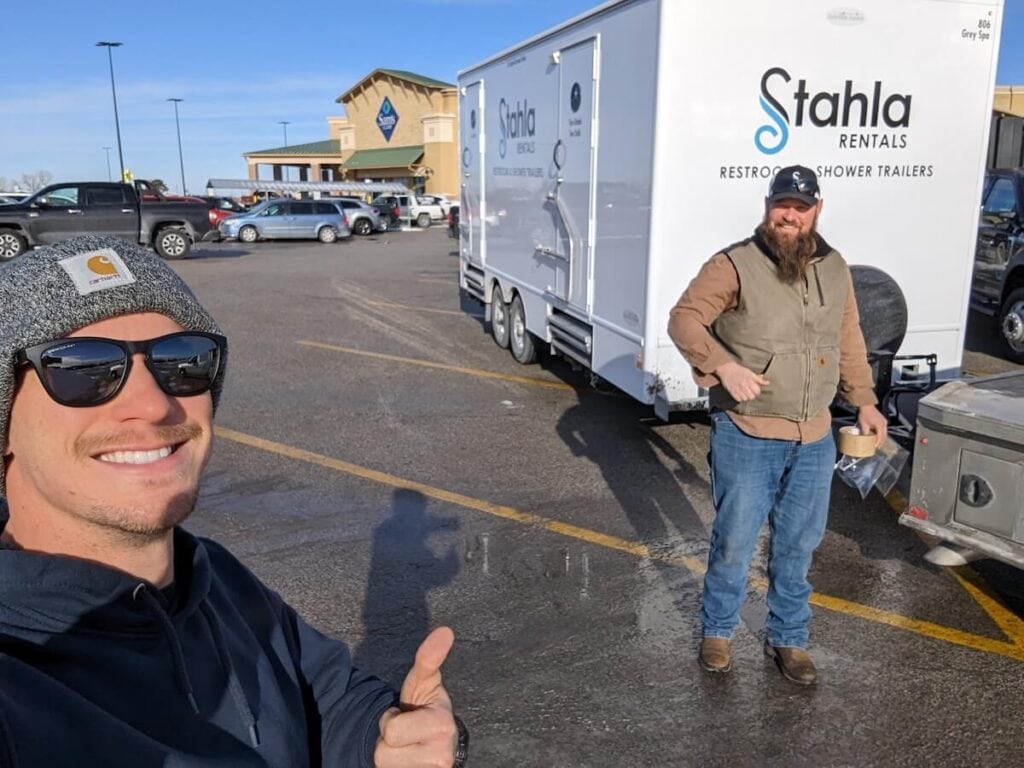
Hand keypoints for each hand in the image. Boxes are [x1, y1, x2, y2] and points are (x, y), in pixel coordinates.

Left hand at [375, 627, 457, 767]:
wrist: (436, 744)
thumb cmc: (425, 708)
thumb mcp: (423, 683)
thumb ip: (429, 658)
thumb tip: (445, 631)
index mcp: (442, 725)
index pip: (391, 730)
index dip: (391, 720)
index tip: (406, 715)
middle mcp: (443, 755)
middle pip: (384, 754)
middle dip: (387, 741)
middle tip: (404, 733)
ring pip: (384, 767)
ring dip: (390, 757)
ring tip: (406, 748)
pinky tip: (406, 762)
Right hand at [715, 361, 769, 402]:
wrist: (727, 369)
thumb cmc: (740, 370)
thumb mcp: (751, 373)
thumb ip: (759, 379)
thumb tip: (767, 383)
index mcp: (750, 380)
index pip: (757, 392)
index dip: (757, 392)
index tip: (755, 390)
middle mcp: (744, 385)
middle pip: (752, 397)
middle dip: (752, 395)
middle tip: (750, 393)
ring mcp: (738, 389)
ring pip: (745, 399)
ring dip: (746, 398)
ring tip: (745, 393)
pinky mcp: (732, 392)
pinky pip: (738, 399)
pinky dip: (740, 398)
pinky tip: (739, 394)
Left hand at [857, 404, 887, 447]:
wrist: (866, 405)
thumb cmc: (865, 413)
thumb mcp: (863, 425)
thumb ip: (865, 433)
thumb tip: (865, 438)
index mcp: (880, 426)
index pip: (880, 437)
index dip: (878, 443)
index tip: (875, 447)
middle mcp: (884, 424)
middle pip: (884, 436)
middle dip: (880, 442)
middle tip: (876, 446)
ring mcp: (884, 422)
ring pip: (884, 433)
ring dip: (881, 438)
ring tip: (876, 442)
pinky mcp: (882, 420)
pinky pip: (883, 429)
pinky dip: (880, 433)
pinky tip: (876, 435)